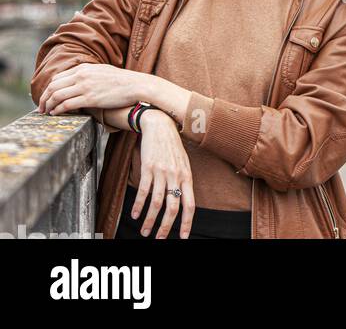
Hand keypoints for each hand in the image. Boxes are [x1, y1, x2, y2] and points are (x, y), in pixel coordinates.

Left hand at [39, 63, 152, 115]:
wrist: (138, 85)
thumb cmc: (124, 81)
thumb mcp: (104, 71)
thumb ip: (90, 74)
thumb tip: (82, 80)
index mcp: (84, 68)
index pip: (58, 78)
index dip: (49, 88)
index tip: (47, 97)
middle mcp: (82, 76)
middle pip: (53, 86)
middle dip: (44, 98)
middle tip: (41, 107)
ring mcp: (85, 87)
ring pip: (57, 95)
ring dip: (48, 105)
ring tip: (46, 112)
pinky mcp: (91, 99)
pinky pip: (67, 104)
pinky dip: (58, 109)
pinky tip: (56, 114)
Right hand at [132, 110, 194, 238]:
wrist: (161, 126)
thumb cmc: (173, 147)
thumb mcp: (184, 164)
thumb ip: (184, 182)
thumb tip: (183, 202)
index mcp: (187, 178)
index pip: (190, 206)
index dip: (187, 223)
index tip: (183, 237)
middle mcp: (176, 177)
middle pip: (173, 208)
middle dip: (166, 227)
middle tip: (160, 239)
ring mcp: (162, 173)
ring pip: (157, 203)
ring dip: (150, 220)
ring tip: (144, 231)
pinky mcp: (148, 168)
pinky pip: (144, 191)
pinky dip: (138, 205)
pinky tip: (134, 215)